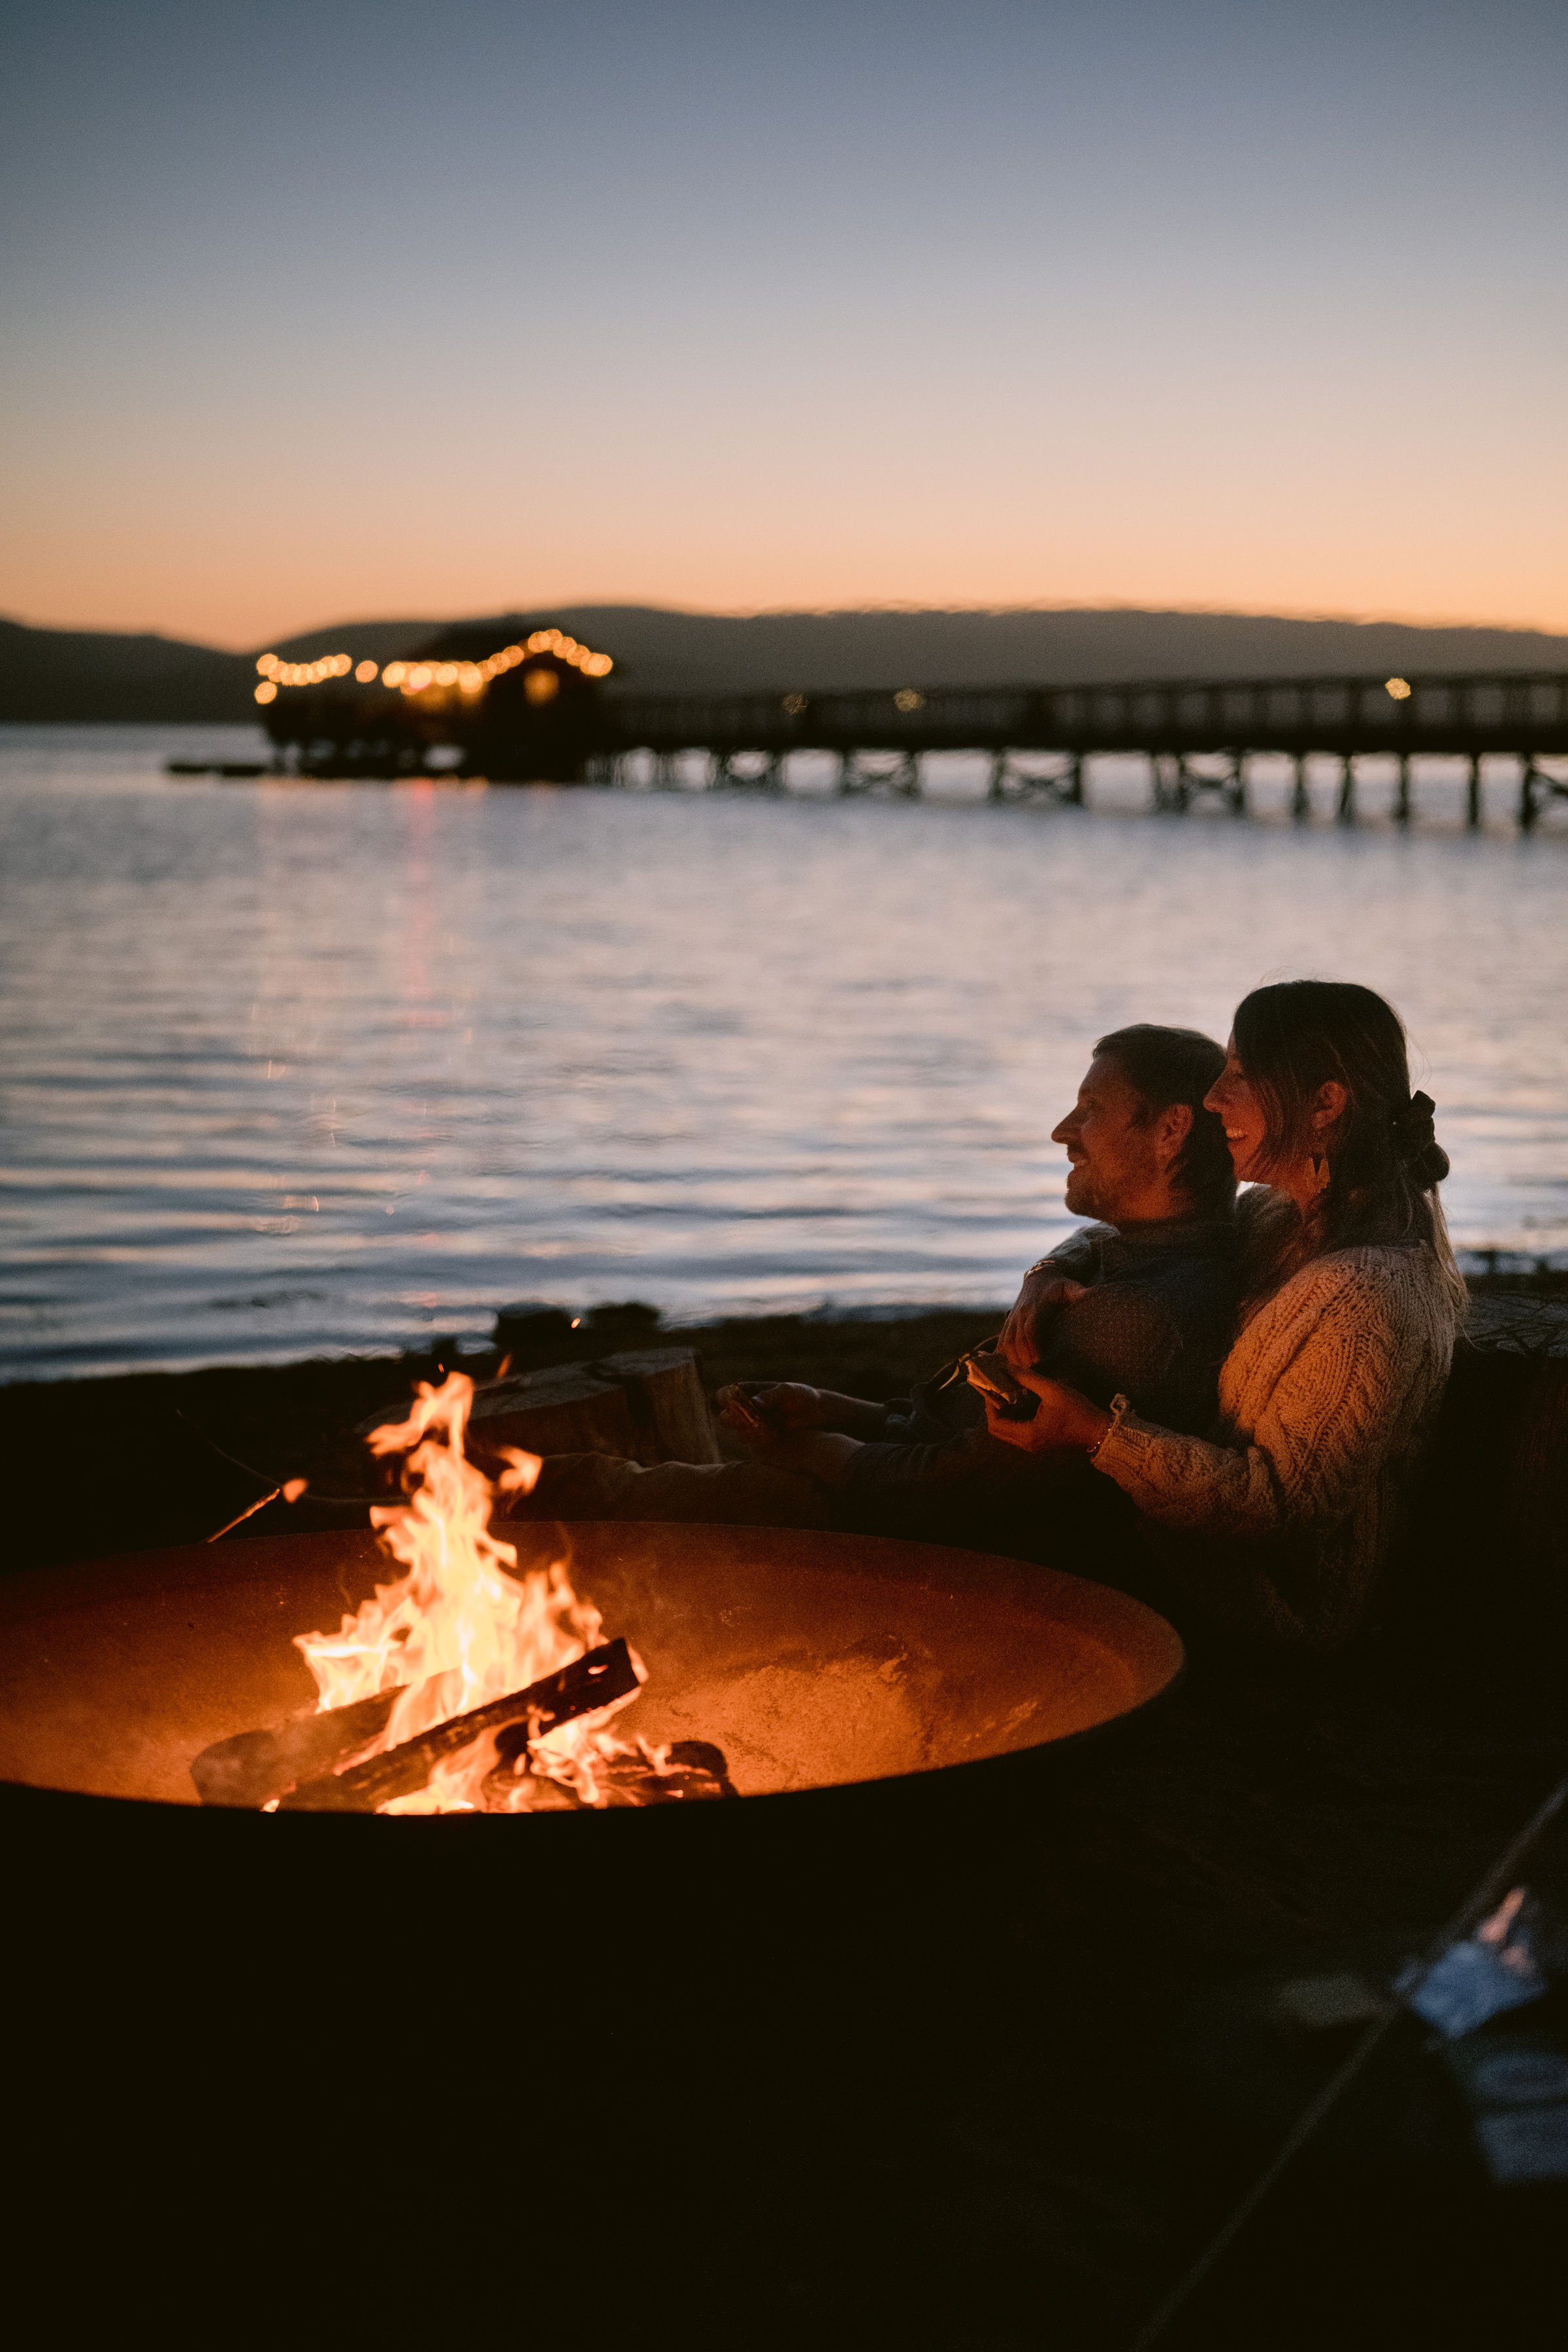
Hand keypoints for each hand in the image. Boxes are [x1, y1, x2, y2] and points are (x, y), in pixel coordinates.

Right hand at [716, 1381, 830, 1441]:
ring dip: (747, 1432)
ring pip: (736, 1433)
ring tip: (765, 1428)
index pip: (724, 1394)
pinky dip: (759, 1440)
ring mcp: (752, 1426)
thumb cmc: (801, 1396)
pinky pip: (751, 1443)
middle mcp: (745, 1409)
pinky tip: (773, 1435)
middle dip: (733, 1420)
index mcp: (748, 1392)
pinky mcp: (760, 1439)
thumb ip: (771, 1396)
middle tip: (748, 1420)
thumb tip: (754, 1402)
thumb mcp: (788, 1392)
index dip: (725, 1399)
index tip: (733, 1402)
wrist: (816, 1414)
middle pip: (724, 1418)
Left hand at [982, 1366, 1110, 1454]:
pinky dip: (1012, 1416)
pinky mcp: (1037, 1440)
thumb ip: (1028, 1379)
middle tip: (995, 1389)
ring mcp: (1032, 1444)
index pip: (995, 1423)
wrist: (1098, 1429)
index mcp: (1028, 1434)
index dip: (989, 1405)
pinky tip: (1017, 1399)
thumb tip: (1007, 1368)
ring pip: (1006, 1430)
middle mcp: (1026, 1443)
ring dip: (1002, 1412)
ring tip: (1004, 1392)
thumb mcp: (1052, 1390)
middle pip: (997, 1429)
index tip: (990, 1388)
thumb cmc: (1077, 1410)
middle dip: (993, 1409)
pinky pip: (1016, 1429)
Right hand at [999, 1274, 1088, 1372]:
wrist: (1038, 1277)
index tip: (1039, 1359)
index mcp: (1037, 1307)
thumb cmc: (1058, 1286)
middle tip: (1033, 1372)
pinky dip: (1004, 1354)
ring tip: (1023, 1373)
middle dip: (1023, 1357)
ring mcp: (1013, 1318)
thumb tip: (1092, 1294)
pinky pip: (1002, 1340)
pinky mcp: (1008, 1322)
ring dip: (1013, 1358)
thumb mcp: (1070, 1286)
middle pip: (1017, 1339)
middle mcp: (1021, 1313)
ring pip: (1007, 1341)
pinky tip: (1011, 1367)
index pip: (1031, 1328)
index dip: (1033, 1344)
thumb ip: (1079, 1292)